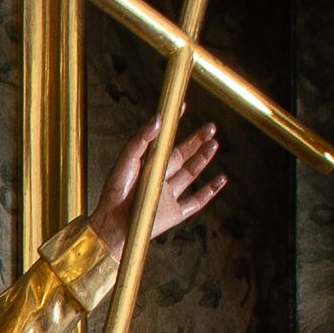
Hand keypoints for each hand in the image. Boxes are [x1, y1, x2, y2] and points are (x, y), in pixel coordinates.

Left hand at [93, 115, 222, 259]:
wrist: (112, 226)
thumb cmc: (114, 194)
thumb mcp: (125, 162)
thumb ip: (140, 140)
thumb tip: (159, 119)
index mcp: (147, 165)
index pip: (165, 141)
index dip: (174, 124)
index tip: (182, 106)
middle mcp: (160, 178)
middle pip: (183, 155)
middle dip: (197, 141)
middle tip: (211, 127)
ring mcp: (168, 196)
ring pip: (191, 174)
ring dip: (204, 159)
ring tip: (214, 144)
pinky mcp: (175, 214)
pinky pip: (196, 201)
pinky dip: (210, 191)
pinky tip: (221, 179)